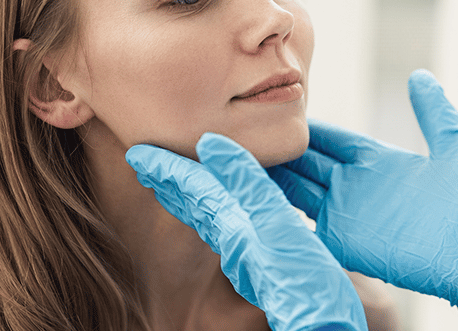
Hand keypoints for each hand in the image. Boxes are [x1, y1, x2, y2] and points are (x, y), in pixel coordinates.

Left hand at [126, 133, 367, 330]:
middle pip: (194, 206)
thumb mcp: (278, 221)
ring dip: (189, 199)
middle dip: (170, 183)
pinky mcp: (259, 268)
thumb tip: (209, 144)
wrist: (320, 322)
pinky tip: (223, 217)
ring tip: (174, 185)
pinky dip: (216, 215)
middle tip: (145, 166)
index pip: (192, 189)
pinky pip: (228, 232)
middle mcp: (233, 241)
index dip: (166, 168)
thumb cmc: (305, 276)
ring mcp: (244, 257)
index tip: (137, 155)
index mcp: (233, 226)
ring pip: (209, 220)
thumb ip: (246, 182)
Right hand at [267, 70, 457, 330]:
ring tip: (237, 154)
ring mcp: (348, 216)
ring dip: (271, 175)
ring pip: (297, 190)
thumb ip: (435, 112)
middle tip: (244, 128)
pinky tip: (252, 194)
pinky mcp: (344, 244)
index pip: (332, 139)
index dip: (308, 126)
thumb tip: (419, 76)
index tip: (276, 106)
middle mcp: (358, 187)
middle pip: (307, 162)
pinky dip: (276, 212)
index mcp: (381, 163)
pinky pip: (301, 226)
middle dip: (280, 147)